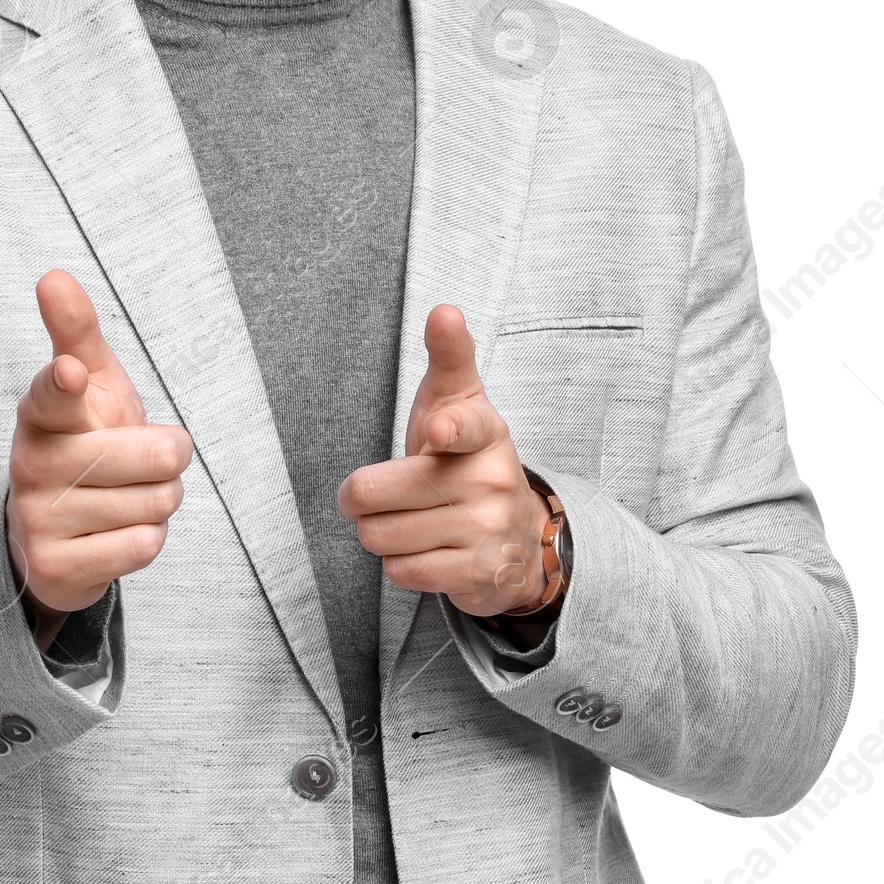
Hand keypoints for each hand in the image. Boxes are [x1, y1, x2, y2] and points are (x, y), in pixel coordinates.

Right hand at [6, 270, 192, 647]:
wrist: (57, 533)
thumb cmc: (85, 441)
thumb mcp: (89, 385)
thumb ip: (75, 333)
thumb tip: (53, 276)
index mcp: (41, 414)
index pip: (52, 395)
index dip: (66, 384)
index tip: (72, 374)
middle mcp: (31, 465)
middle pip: (150, 458)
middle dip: (169, 459)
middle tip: (148, 460)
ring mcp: (38, 519)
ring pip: (154, 504)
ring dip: (158, 502)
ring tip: (126, 498)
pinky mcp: (55, 567)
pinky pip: (142, 545)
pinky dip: (146, 539)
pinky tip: (116, 534)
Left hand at [337, 303, 554, 619]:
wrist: (520, 536)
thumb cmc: (465, 459)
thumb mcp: (460, 403)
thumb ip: (450, 357)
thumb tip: (444, 310)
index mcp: (484, 431)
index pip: (464, 425)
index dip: (447, 427)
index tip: (438, 431)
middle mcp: (490, 478)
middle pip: (376, 493)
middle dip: (363, 499)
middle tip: (384, 494)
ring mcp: (487, 528)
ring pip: (381, 536)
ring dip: (382, 534)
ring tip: (412, 522)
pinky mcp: (478, 573)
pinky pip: (401, 571)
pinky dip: (401, 564)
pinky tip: (427, 550)